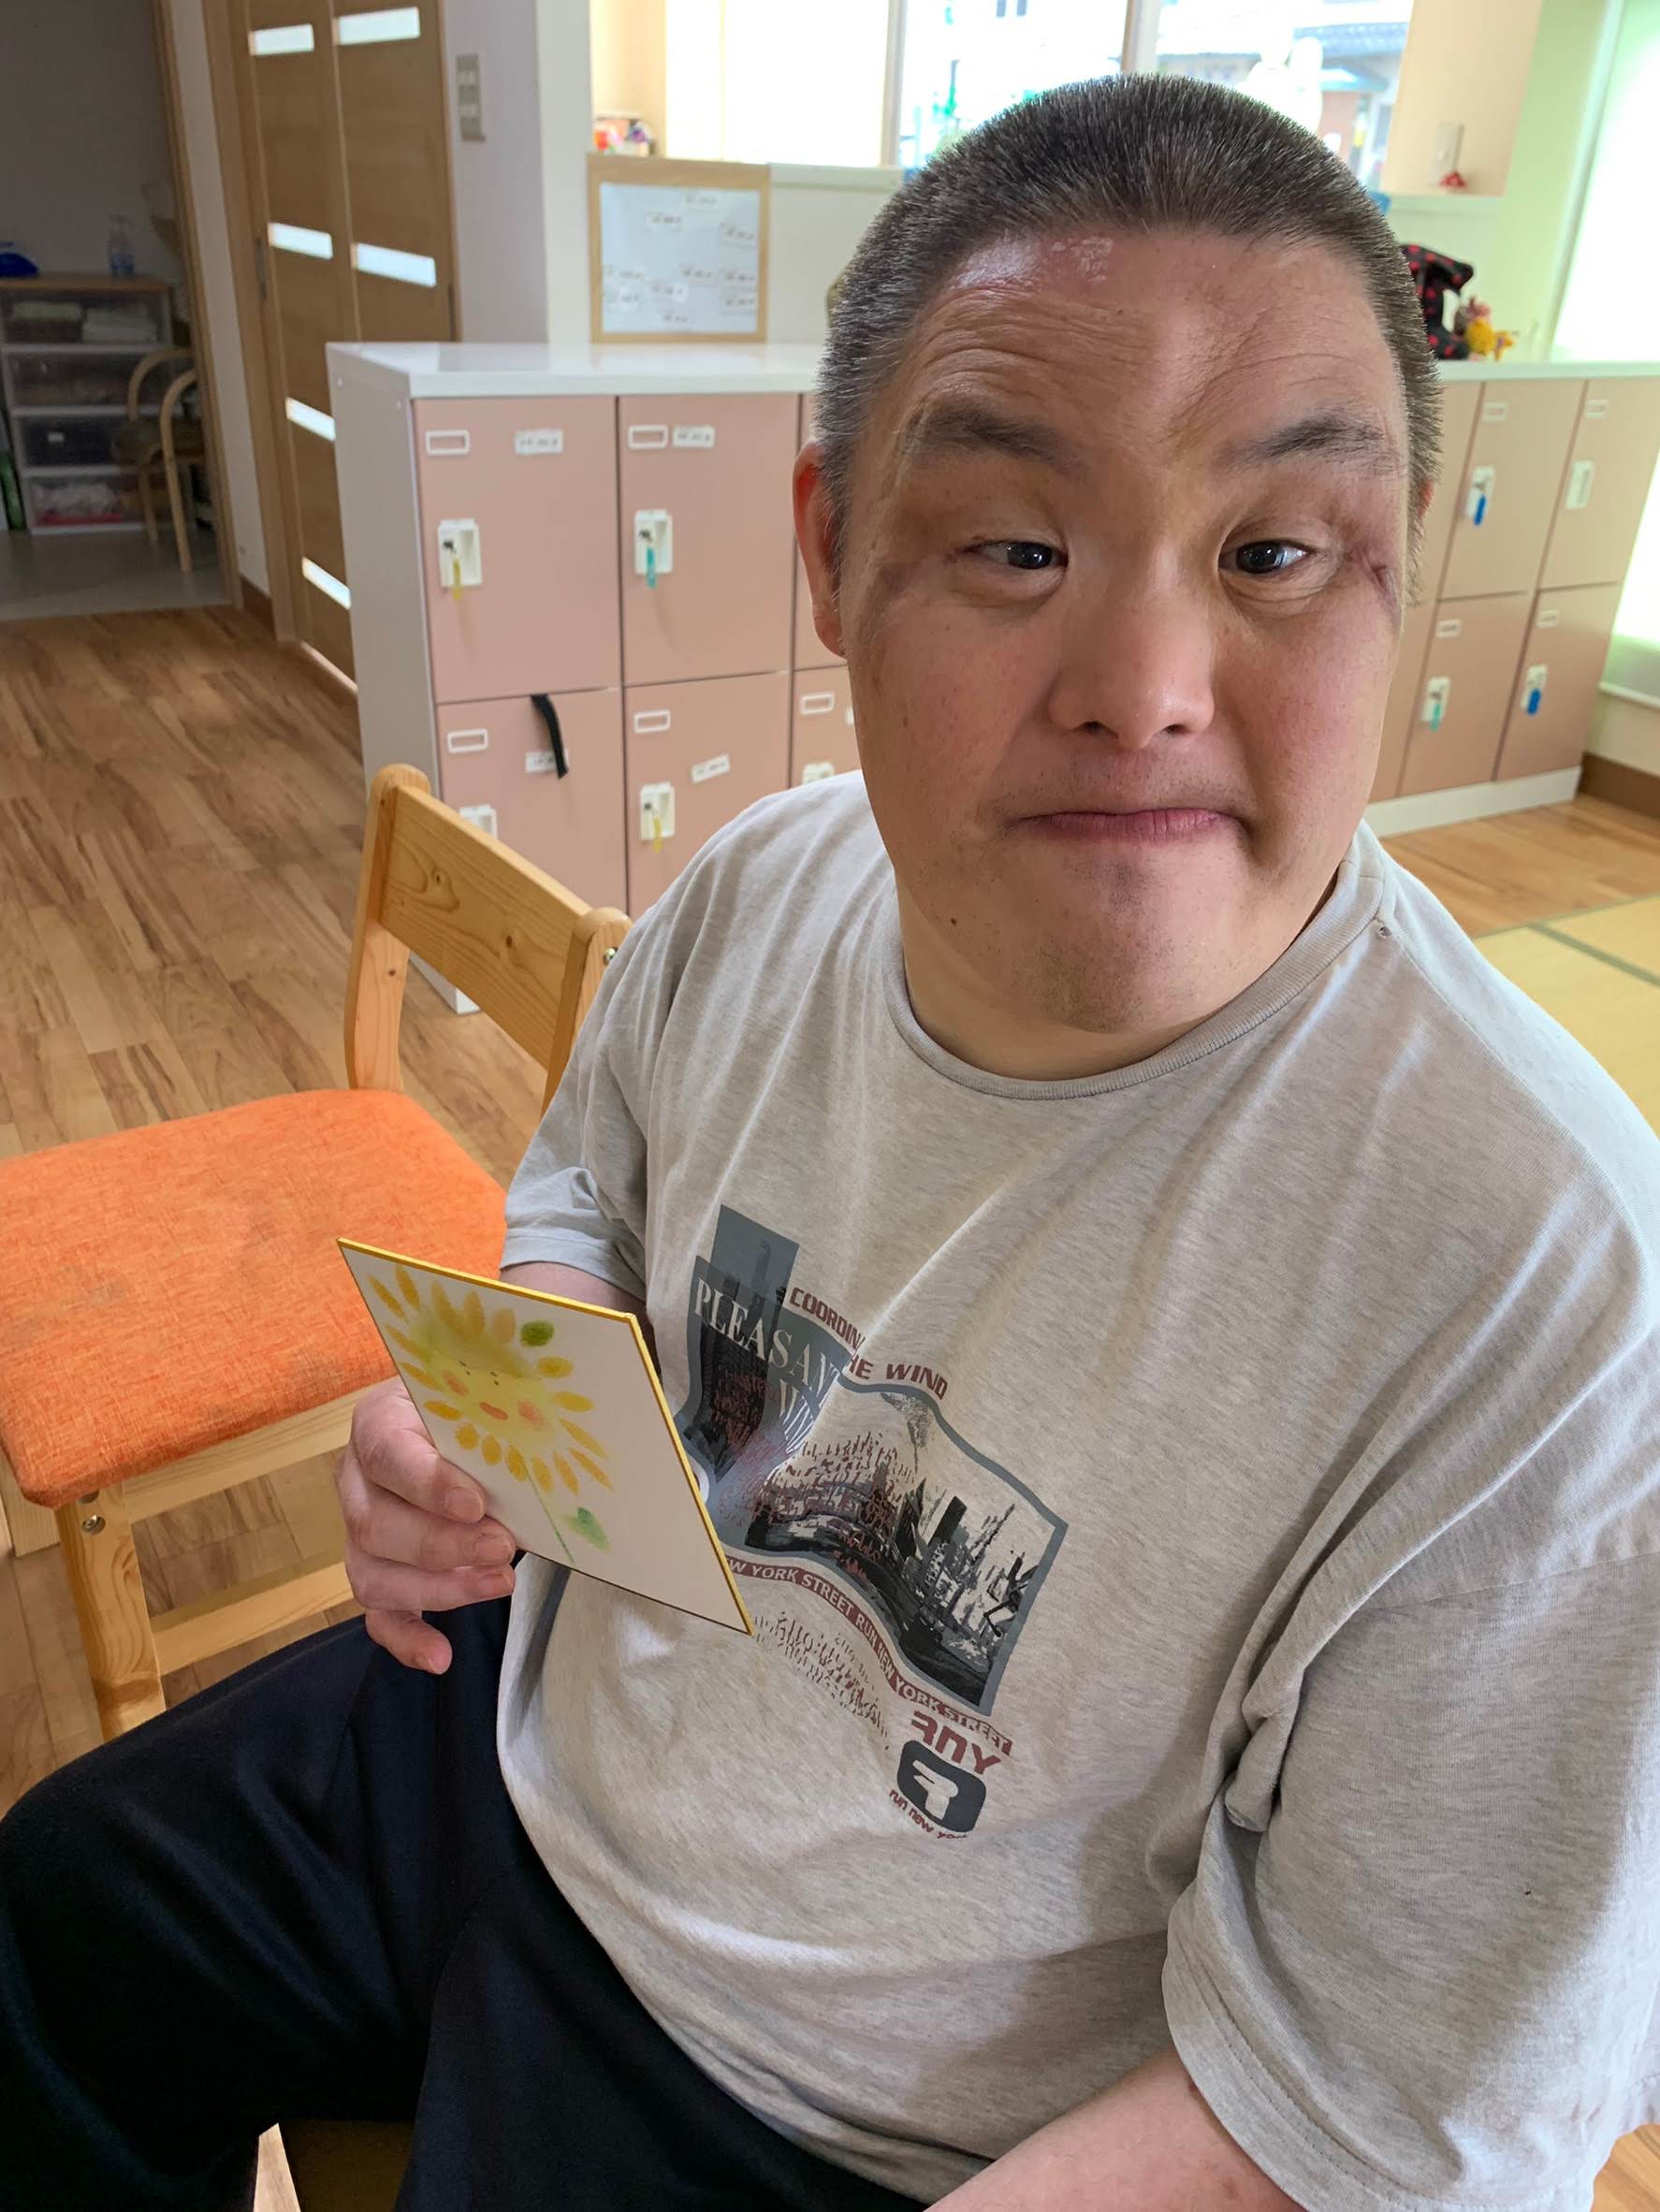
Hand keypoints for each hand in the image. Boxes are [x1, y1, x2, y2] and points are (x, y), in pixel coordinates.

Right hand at [338, 1378, 517, 1671]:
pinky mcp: (378, 1573)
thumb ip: (488, 1421)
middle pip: (376, 1525)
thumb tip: (534, 1447)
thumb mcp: (479, 1400)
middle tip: (502, 1547)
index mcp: (378, 1424)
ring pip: (373, 1575)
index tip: (474, 1504)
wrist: (460, 1428)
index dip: (427, 1484)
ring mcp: (360, 1532)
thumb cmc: (473, 1411)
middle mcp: (356, 1480)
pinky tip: (439, 1656)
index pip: (387, 1454)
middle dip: (442, 1545)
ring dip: (438, 1588)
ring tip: (499, 1582)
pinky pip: (379, 1616)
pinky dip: (406, 1639)